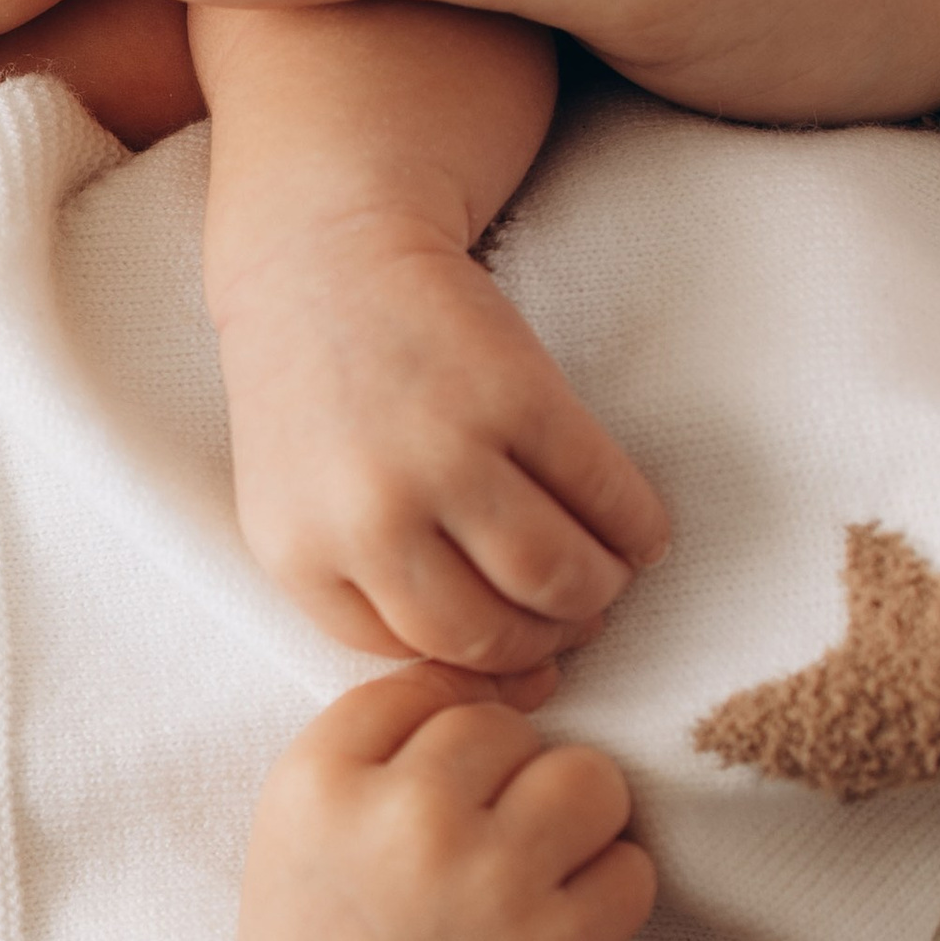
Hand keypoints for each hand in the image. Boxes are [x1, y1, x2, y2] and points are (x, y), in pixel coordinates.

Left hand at [215, 224, 664, 670]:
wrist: (322, 257)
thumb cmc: (319, 398)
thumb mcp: (301, 510)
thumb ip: (372, 594)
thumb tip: (514, 684)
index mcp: (303, 556)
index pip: (419, 656)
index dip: (489, 662)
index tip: (526, 650)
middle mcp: (368, 514)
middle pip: (494, 632)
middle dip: (552, 639)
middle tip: (577, 618)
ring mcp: (443, 452)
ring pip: (556, 576)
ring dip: (600, 591)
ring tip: (607, 574)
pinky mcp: (515, 394)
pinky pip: (604, 495)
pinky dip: (638, 527)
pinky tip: (638, 530)